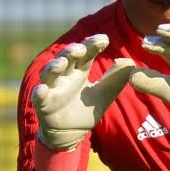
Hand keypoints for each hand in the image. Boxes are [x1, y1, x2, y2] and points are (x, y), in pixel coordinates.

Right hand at [32, 34, 134, 149]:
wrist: (73, 131)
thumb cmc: (88, 107)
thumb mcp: (106, 92)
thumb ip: (116, 78)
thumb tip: (130, 63)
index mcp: (80, 70)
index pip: (86, 54)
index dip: (92, 45)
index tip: (104, 39)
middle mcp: (65, 76)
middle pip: (66, 58)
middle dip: (72, 51)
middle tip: (81, 48)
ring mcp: (53, 89)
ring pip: (49, 73)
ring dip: (54, 66)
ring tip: (62, 62)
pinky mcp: (44, 105)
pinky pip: (39, 97)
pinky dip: (39, 93)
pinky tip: (42, 89)